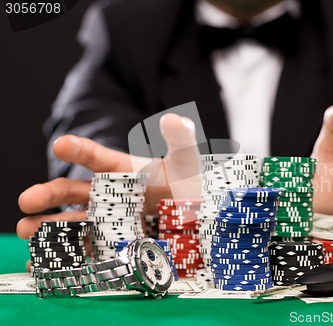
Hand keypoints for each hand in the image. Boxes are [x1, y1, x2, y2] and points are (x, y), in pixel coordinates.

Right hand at [17, 114, 200, 268]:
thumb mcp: (185, 162)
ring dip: (47, 226)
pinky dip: (64, 254)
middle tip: (26, 200)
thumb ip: (181, 141)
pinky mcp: (112, 242)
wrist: (195, 217)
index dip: (79, 149)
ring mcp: (108, 219)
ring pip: (72, 220)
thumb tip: (174, 118)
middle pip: (73, 190)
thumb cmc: (186, 185)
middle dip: (48, 194)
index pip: (96, 157)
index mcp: (122, 170)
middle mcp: (109, 193)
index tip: (60, 144)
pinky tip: (43, 261)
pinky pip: (84, 248)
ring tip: (26, 231)